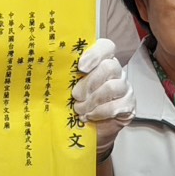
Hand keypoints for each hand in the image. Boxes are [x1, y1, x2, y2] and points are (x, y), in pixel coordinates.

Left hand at [71, 39, 134, 155]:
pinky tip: (90, 116)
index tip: (80, 67)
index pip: (106, 47)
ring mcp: (124, 88)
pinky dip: (100, 112)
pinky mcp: (129, 105)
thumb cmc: (76, 102)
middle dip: (89, 82)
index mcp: (101, 61)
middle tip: (76, 95)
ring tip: (79, 109)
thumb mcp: (67, 87)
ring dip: (93, 100)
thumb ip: (64, 75)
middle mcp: (115, 72)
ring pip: (113, 87)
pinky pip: (117, 106)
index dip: (95, 54)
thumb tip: (46, 67)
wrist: (88, 128)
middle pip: (109, 67)